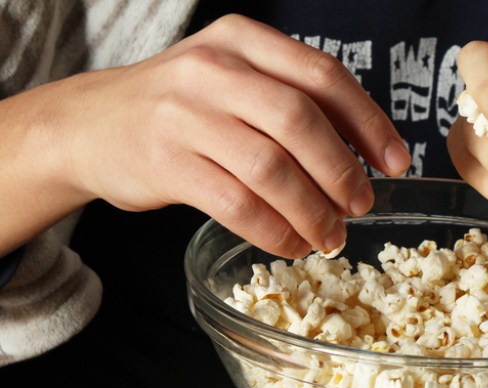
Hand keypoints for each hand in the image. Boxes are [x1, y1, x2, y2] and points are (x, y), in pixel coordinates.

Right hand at [2, 14, 409, 256]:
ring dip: (312, 211)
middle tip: (362, 205)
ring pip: (271, 168)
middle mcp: (213, 69)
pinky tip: (291, 243)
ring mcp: (183, 115)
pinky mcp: (164, 163)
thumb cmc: (182, 110)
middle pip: (301, 121)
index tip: (396, 162)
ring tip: (330, 236)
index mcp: (242, 40)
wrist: (88, 126)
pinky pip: (237, 204)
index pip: (323, 76)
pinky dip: (274, 231)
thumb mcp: (233, 80)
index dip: (369, 123)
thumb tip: (366, 156)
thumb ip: (290, 100)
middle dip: (342, 171)